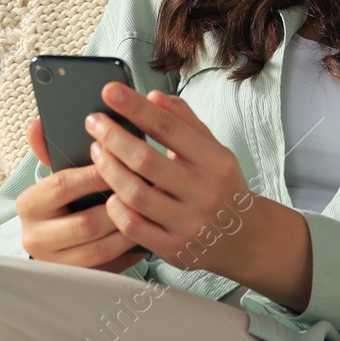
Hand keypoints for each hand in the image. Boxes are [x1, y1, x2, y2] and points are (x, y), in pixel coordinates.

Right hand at [15, 116, 149, 273]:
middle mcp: (35, 237)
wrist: (60, 244)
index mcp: (28, 205)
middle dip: (120, 205)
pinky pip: (111, 266)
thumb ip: (52, 150)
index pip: (62, 185)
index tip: (123, 160)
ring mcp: (56, 263)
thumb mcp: (58, 175)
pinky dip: (130, 248)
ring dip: (130, 227)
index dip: (95, 174)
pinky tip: (148, 231)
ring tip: (153, 209)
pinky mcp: (78, 280)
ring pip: (101, 248)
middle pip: (85, 222)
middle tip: (148, 188)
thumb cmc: (65, 201)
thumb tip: (36, 124)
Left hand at [84, 82, 261, 278]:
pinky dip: (117, 208)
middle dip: (113, 137)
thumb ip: (183, 121)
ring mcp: (189, 223)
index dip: (136, 108)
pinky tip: (109, 193)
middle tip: (93, 121)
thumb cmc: (221, 185)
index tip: (110, 91)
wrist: (246, 238)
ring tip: (96, 151)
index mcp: (214, 161)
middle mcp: (204, 191)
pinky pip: (134, 227)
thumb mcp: (213, 148)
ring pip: (137, 194)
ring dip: (110, 170)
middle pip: (146, 161)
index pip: (169, 127)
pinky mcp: (175, 249)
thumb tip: (152, 96)